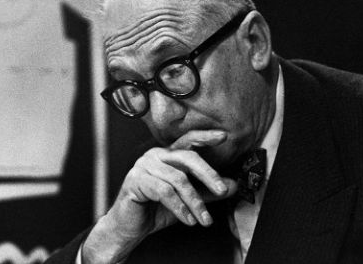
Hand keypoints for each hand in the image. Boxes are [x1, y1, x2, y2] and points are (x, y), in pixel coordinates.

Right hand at [82, 130, 237, 262]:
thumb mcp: (187, 201)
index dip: (205, 137)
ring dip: (195, 202)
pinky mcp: (136, 180)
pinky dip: (180, 207)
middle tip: (223, 190)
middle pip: (187, 157)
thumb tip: (232, 185)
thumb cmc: (156, 209)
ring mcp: (143, 166)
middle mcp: (155, 155)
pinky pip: (164, 192)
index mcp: (167, 155)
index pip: (187, 140)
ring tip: (205, 220)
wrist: (130, 227)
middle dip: (208, 174)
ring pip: (178, 180)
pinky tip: (188, 220)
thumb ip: (207, 192)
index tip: (223, 136)